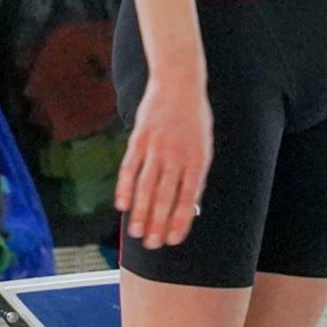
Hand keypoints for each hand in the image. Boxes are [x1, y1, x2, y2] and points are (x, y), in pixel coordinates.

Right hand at [115, 75, 212, 248]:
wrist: (179, 82)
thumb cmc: (194, 117)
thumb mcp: (204, 144)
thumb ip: (196, 173)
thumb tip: (190, 206)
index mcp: (197, 159)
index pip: (188, 199)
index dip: (180, 222)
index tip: (172, 240)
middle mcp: (177, 155)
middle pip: (165, 197)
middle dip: (157, 224)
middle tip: (150, 244)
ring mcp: (156, 147)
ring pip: (145, 187)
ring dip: (140, 212)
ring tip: (135, 232)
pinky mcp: (139, 138)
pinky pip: (130, 168)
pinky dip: (124, 188)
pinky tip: (122, 205)